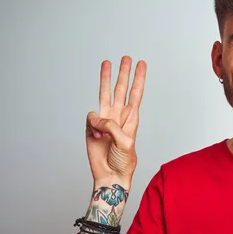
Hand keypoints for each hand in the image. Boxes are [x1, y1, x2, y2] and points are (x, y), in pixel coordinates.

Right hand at [85, 56, 145, 186]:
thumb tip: (97, 117)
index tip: (142, 64)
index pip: (136, 94)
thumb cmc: (123, 162)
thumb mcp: (125, 143)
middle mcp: (119, 116)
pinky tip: (97, 135)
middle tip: (126, 57)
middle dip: (124, 73)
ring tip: (106, 63)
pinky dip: (93, 125)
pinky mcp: (92, 128)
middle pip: (121, 89)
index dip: (139, 79)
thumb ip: (112, 127)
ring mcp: (105, 121)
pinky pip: (90, 118)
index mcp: (131, 119)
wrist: (110, 176)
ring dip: (106, 79)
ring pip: (104, 94)